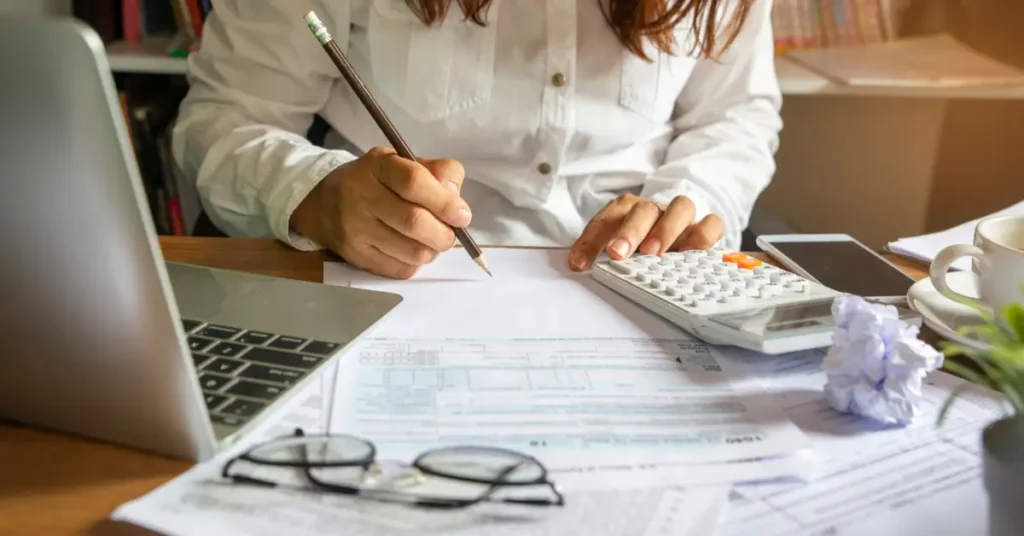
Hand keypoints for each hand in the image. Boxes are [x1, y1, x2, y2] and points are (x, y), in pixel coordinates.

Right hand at [290, 147, 470, 278]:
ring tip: (432, 241)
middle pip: (413, 222)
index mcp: (377, 165)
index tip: (462, 215)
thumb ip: (439, 173)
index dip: (444, 202)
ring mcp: (355, 229)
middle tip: (451, 233)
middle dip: (444, 233)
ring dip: (432, 250)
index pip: (413, 182)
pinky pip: (400, 269)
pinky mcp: (355, 256)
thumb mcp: (406, 163)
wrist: (326, 204)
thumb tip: (456, 202)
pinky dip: (416, 263)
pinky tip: (412, 250)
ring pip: (411, 251)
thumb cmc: (378, 181)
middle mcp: (361, 195)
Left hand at [568, 194, 723, 270]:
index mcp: (625, 210)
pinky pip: (712, 222)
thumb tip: (577, 266)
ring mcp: (680, 217)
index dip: (590, 241)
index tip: (579, 264)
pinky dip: (703, 235)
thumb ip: (597, 253)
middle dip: (629, 231)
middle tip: (617, 253)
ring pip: (681, 207)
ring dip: (666, 229)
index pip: (605, 220)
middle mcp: (654, 209)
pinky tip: (690, 253)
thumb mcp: (613, 247)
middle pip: (643, 209)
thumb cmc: (638, 243)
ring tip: (654, 253)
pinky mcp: (704, 227)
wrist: (673, 230)